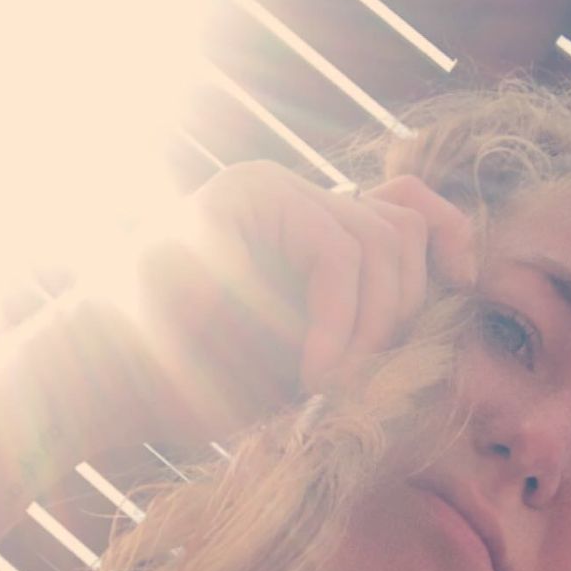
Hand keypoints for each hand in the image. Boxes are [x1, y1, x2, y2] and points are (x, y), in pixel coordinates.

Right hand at [128, 161, 476, 435]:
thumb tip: (448, 306)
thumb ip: (365, 327)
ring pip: (382, 242)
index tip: (465, 286)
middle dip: (402, 314)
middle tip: (356, 378)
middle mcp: (296, 198)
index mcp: (310, 230)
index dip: (450, 238)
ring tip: (325, 382)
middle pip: (405, 233)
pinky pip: (338, 253)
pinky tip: (312, 372)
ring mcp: (272, 188)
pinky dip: (341, 322)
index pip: (408, 209)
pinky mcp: (249, 195)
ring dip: (371, 327)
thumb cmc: (196, 383)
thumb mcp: (307, 362)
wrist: (104, 379)